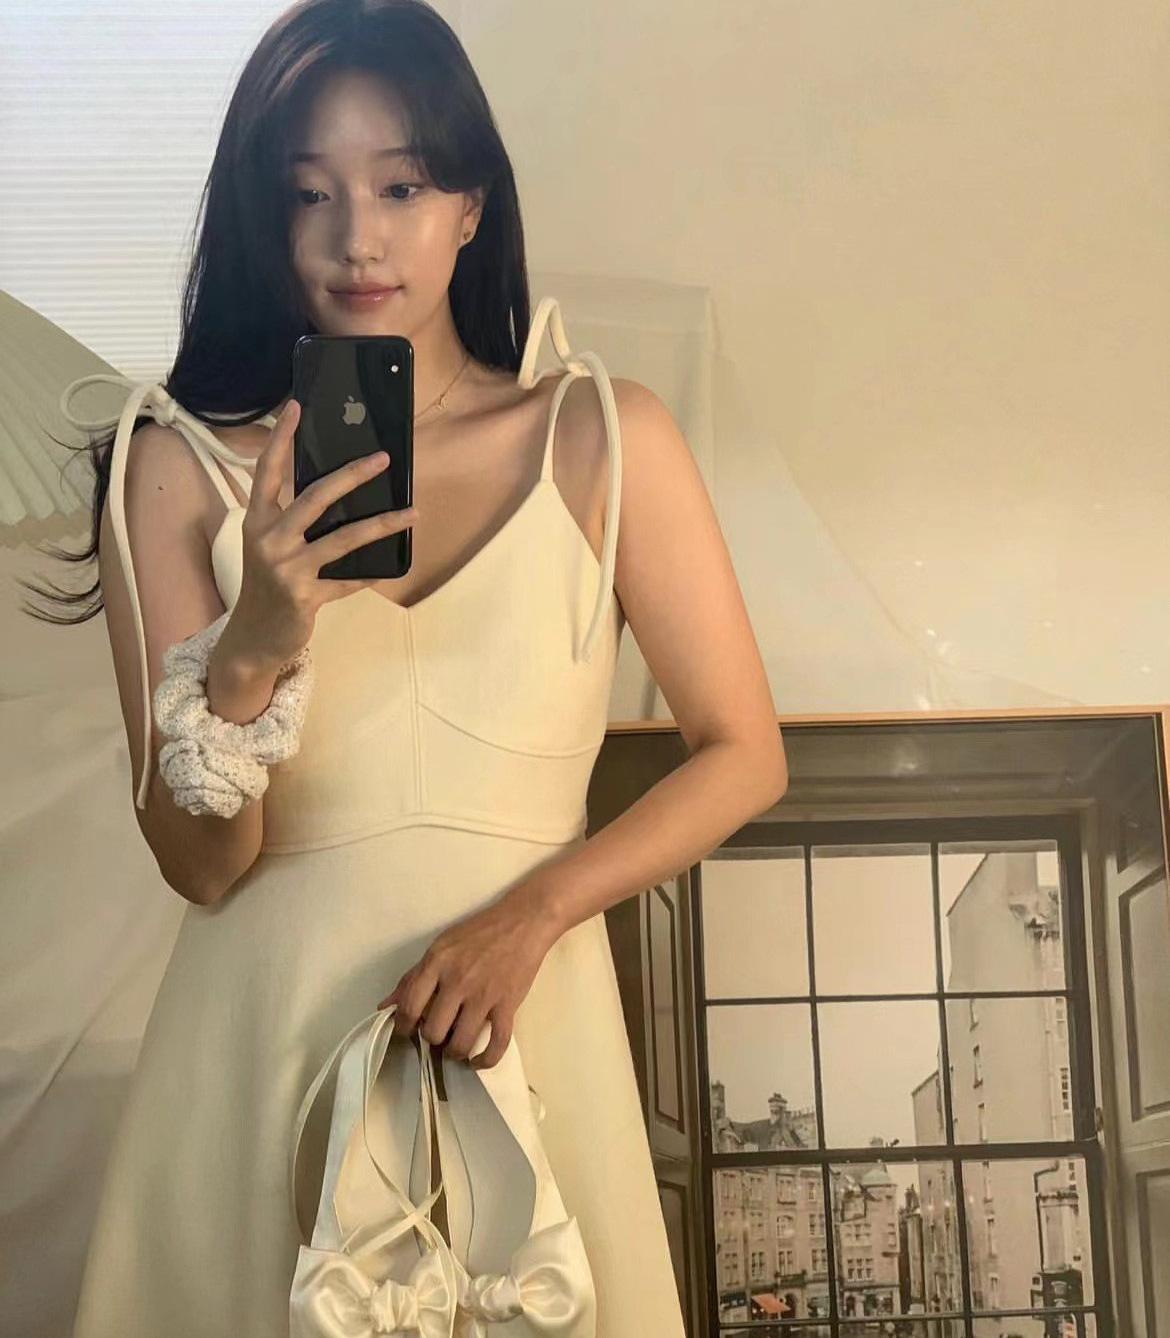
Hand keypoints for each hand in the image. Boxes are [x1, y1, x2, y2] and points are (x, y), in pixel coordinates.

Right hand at [231, 397, 418, 669]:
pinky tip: (392, 567)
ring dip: (382, 524)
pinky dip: (370, 574)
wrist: (253, 638)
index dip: (280, 438)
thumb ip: (293, 520)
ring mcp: (286, 569)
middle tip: (383, 458)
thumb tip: (340, 491)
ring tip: (412, 512)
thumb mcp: (270, 546)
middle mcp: (268, 539)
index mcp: (256, 521)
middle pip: (315, 497)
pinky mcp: (304, 596)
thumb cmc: (267, 584)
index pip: (267, 470)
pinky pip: (347, 580)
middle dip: (352, 475)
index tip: (297, 406)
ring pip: (343, 539)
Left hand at [376, 882, 564, 1069]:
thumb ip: (413, 977)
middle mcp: (457, 981)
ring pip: (460, 1043)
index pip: (409, 1007)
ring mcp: (484, 995)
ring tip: (455, 1047)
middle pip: (433, 1031)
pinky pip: (496, 1044)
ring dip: (454, 1052)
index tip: (407, 1032)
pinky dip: (485, 1060)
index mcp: (437, 963)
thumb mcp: (440, 947)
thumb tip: (385, 1006)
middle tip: (438, 1033)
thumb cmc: (479, 932)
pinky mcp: (508, 1005)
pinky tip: (476, 1061)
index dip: (403, 1027)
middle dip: (432, 1039)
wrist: (522, 922)